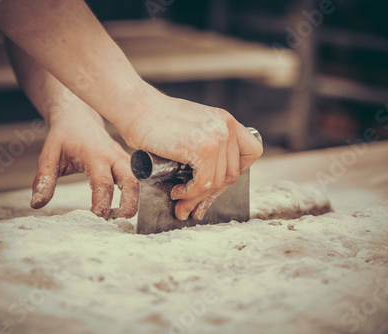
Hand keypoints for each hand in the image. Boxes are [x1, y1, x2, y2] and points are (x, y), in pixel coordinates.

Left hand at [30, 108, 138, 218]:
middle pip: (131, 182)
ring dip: (134, 200)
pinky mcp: (126, 161)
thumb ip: (44, 180)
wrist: (78, 117)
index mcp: (95, 155)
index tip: (96, 220)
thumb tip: (37, 204)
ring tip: (122, 218)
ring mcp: (123, 158)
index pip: (103, 183)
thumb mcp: (49, 156)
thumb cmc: (64, 137)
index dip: (102, 204)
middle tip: (120, 222)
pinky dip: (133, 193)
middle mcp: (114, 156)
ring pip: (137, 180)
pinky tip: (124, 207)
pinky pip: (135, 178)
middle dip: (129, 203)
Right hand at [118, 88, 262, 220]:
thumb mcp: (191, 128)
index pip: (251, 151)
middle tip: (193, 206)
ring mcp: (216, 137)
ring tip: (181, 203)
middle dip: (211, 194)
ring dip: (197, 199)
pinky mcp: (203, 148)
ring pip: (217, 182)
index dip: (237, 171)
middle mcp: (226, 127)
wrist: (136, 108)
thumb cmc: (155, 120)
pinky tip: (177, 192)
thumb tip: (209, 185)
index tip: (217, 182)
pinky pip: (204, 183)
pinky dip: (191, 194)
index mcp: (226, 121)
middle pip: (232, 173)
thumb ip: (205, 147)